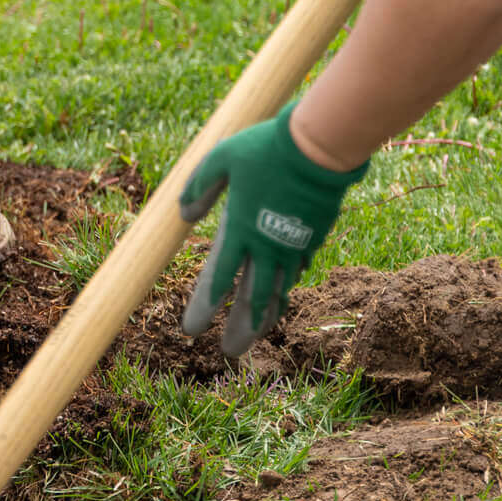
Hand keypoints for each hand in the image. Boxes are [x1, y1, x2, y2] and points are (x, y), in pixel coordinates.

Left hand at [178, 102, 368, 356]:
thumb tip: (183, 213)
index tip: (192, 329)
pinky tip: (280, 297)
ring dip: (265, 316)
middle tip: (229, 351)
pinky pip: (295, 271)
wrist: (318, 149)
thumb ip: (199, 186)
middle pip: (250, 298)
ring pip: (278, 291)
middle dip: (239, 327)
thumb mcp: (220, 160)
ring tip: (255, 335)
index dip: (205, 306)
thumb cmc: (264, 150)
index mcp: (239, 230)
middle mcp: (266, 247)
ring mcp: (293, 246)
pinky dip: (285, 288)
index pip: (218, 278)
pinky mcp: (313, 239)